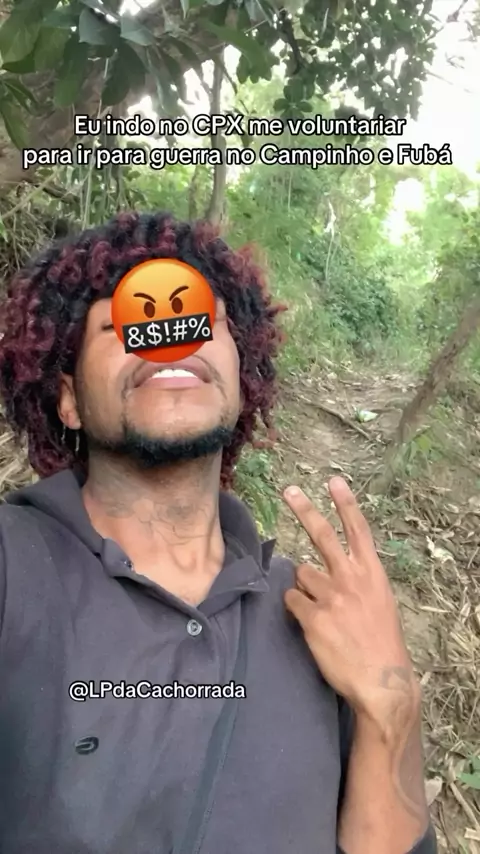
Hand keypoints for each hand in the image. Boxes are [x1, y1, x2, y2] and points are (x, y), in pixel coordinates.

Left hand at [283, 477, 420, 727]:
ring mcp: (330, 597)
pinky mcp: (312, 617)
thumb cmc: (382, 643)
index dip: (345, 504)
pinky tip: (311, 623)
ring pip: (301, 574)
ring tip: (321, 610)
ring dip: (304, 586)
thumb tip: (332, 569)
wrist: (381, 681)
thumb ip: (358, 581)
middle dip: (304, 509)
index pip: (358, 530)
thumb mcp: (380, 602)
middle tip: (289, 490)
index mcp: (372, 574)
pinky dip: (296, 607)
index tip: (333, 481)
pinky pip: (292, 600)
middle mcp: (351, 579)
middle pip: (322, 535)